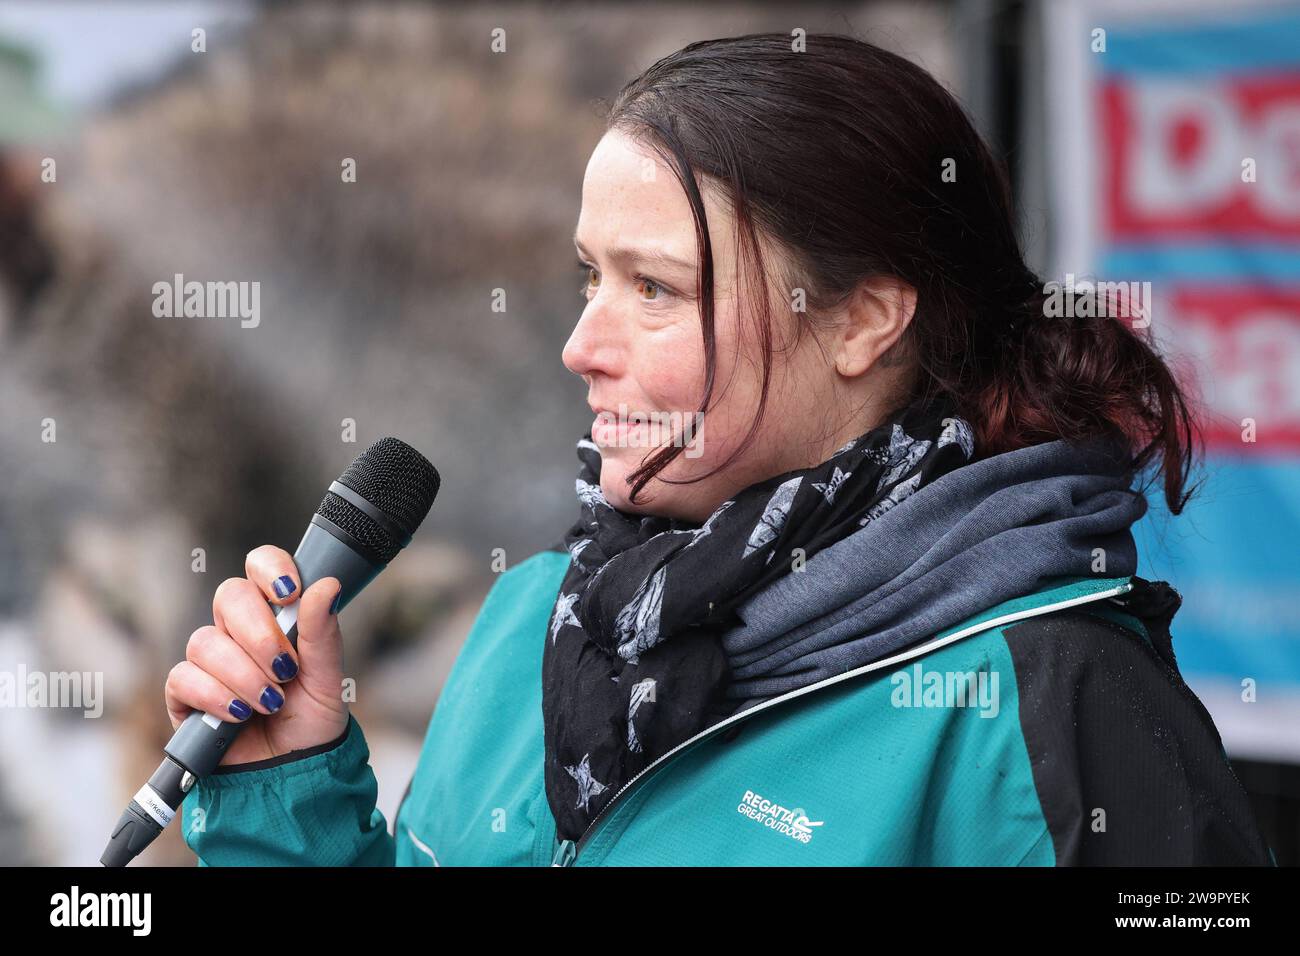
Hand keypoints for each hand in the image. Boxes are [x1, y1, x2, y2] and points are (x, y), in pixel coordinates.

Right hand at [164, 545, 348, 765]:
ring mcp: (210, 661)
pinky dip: (215, 695)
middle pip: (229, 595)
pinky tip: (238, 714)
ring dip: (244, 674)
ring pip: (206, 640)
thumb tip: (327, 585)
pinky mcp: (184, 694)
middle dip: (260, 633)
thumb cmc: (311, 721)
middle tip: (286, 669)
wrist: (291, 774)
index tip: (289, 593)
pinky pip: (184, 678)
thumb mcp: (328, 680)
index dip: (270, 568)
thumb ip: (324, 634)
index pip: (260, 566)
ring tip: (270, 703)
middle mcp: (238, 631)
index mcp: (276, 615)